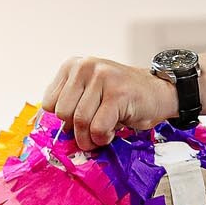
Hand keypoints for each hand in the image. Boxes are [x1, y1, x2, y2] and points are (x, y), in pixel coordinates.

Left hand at [42, 57, 178, 149]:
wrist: (157, 93)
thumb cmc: (120, 99)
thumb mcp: (87, 96)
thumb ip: (68, 106)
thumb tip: (49, 131)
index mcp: (73, 66)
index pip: (48, 104)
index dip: (63, 120)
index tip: (81, 119)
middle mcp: (85, 67)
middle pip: (63, 114)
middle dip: (77, 130)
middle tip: (93, 127)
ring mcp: (102, 78)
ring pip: (80, 122)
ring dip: (91, 137)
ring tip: (105, 129)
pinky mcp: (117, 93)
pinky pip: (98, 129)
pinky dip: (104, 137)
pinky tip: (114, 129)